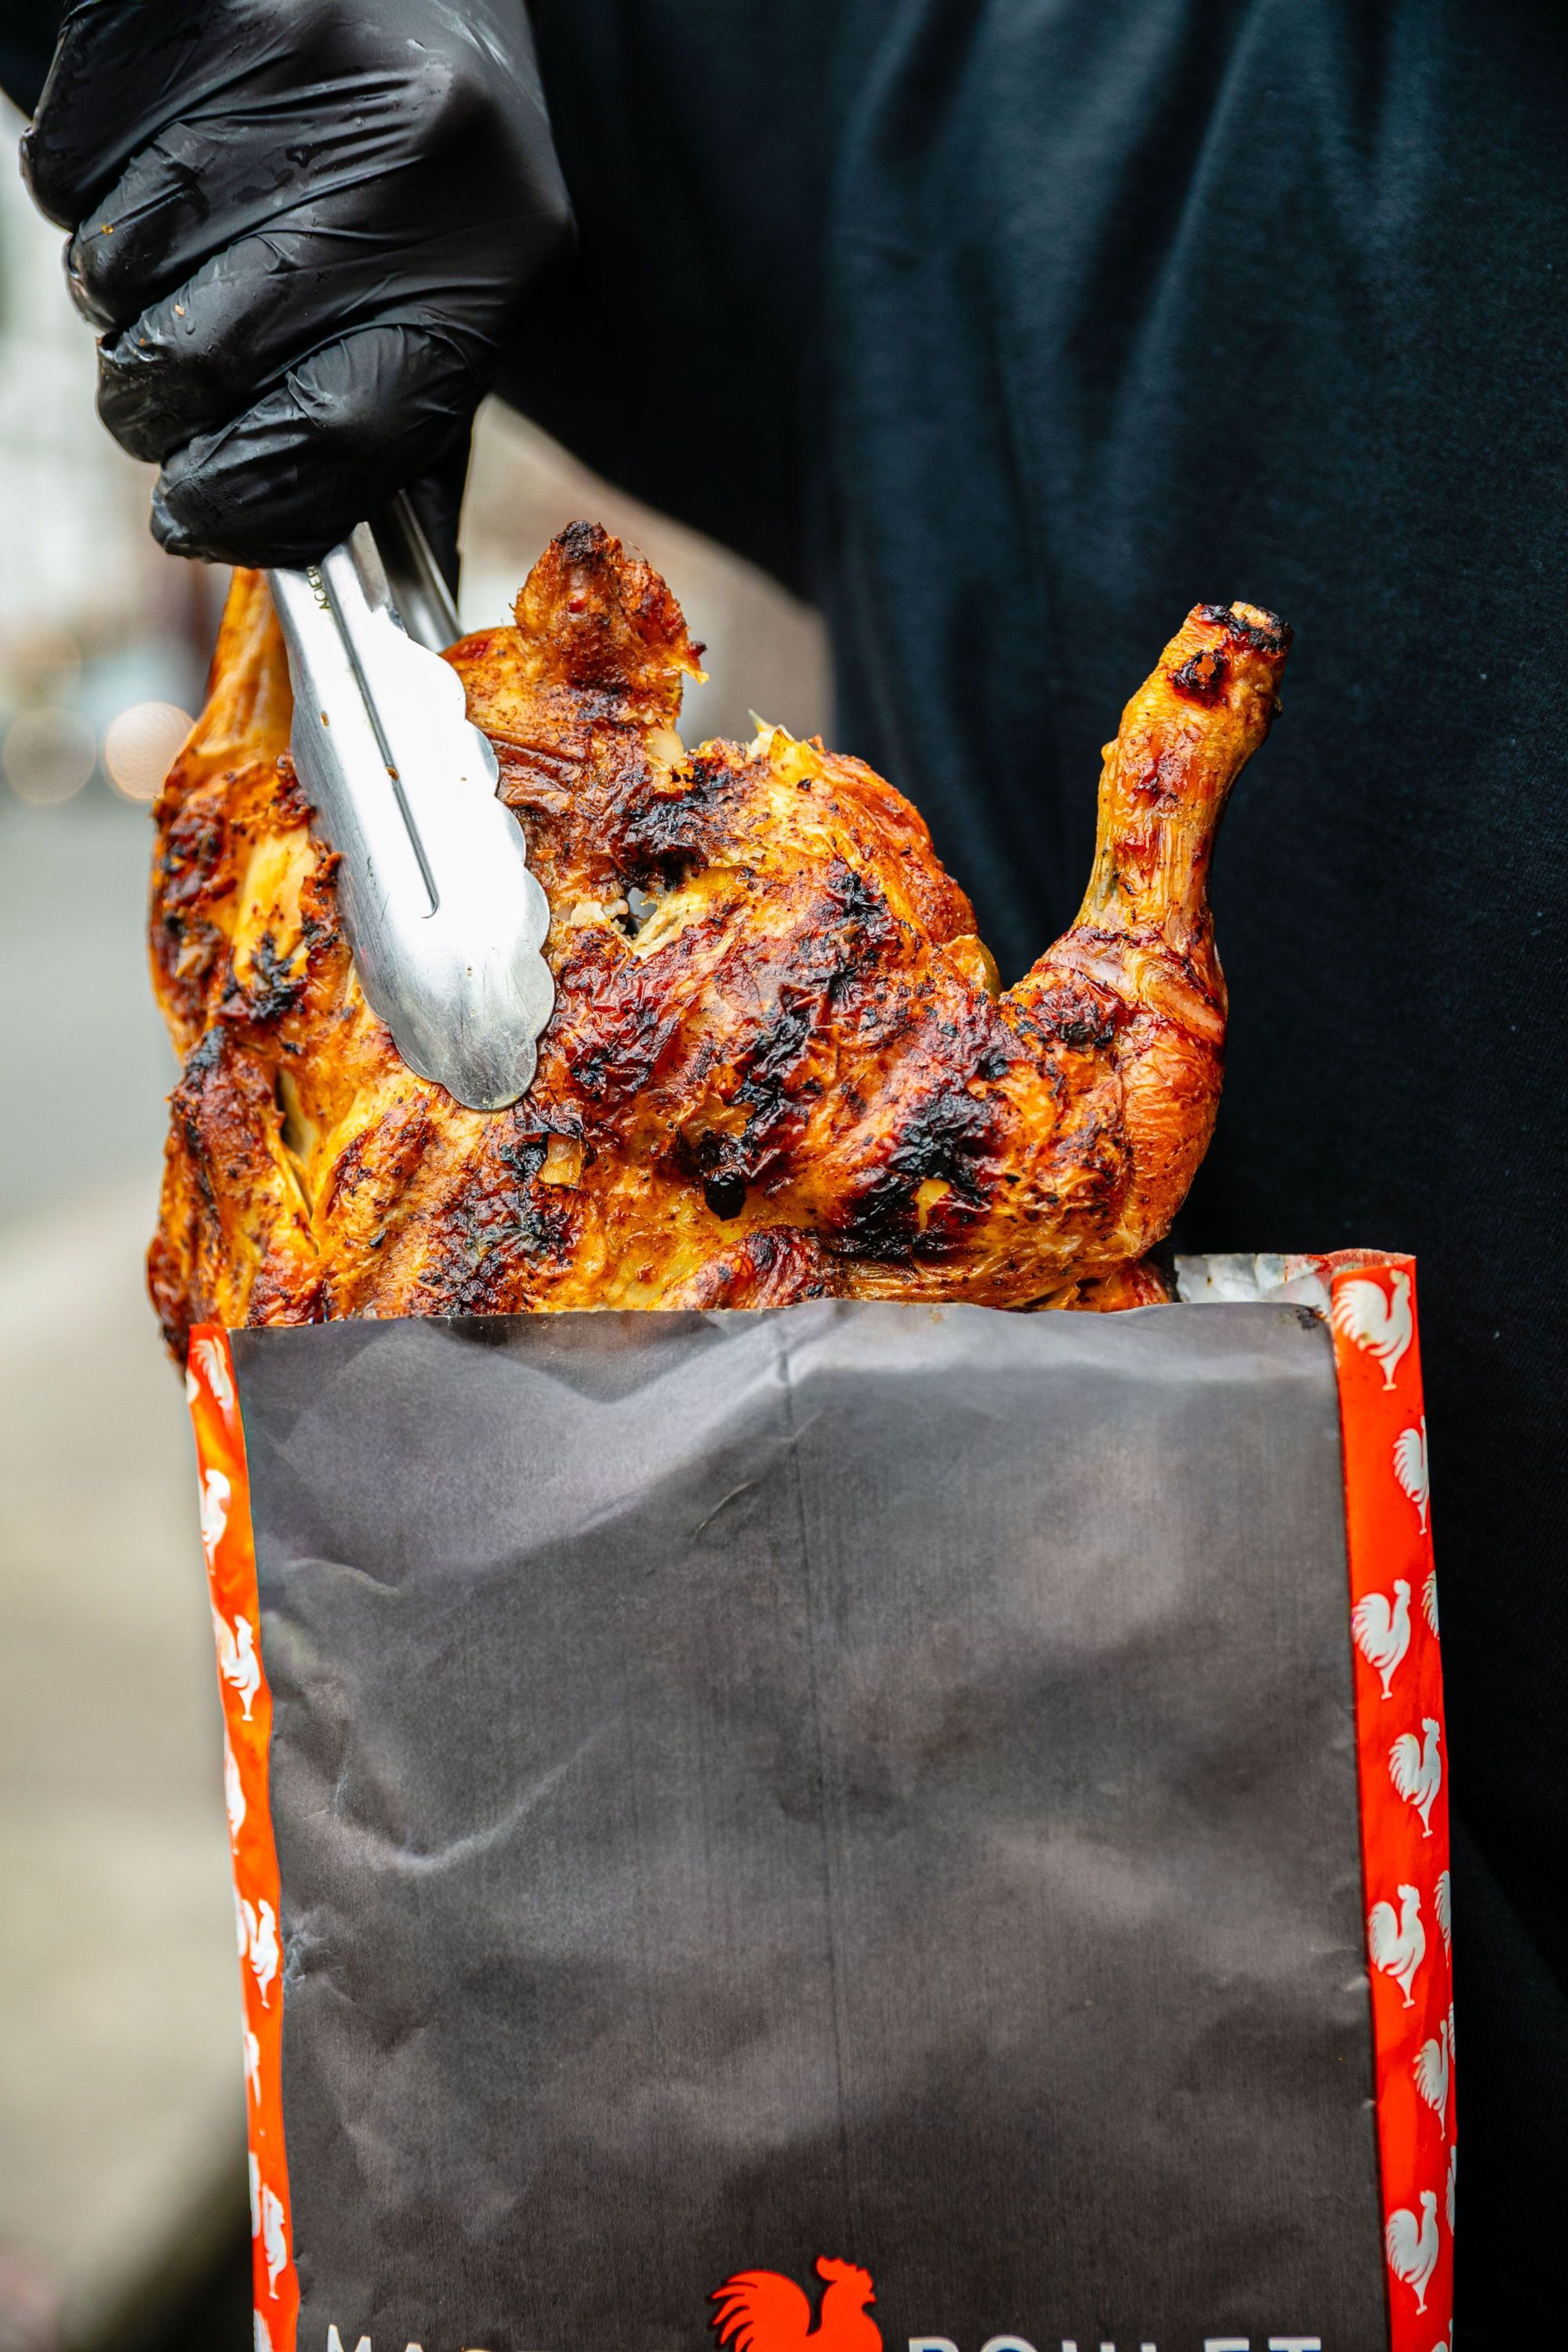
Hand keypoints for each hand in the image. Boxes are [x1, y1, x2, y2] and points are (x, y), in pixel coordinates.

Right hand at [23, 0, 571, 575]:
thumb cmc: (433, 173)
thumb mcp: (463, 305)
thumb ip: (409, 445)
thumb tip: (378, 604)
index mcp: (487, 263)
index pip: (335, 440)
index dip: (245, 505)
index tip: (200, 516)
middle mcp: (402, 160)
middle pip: (198, 363)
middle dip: (160, 407)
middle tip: (175, 384)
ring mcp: (290, 67)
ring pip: (113, 272)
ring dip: (121, 297)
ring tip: (187, 248)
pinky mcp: (183, 6)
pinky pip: (64, 174)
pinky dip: (88, 197)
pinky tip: (163, 162)